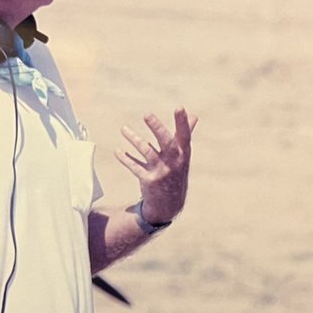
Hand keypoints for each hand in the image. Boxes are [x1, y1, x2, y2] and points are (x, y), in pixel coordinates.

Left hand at [116, 107, 197, 223]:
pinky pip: (135, 167)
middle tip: (147, 114)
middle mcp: (174, 162)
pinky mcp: (149, 180)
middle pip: (166, 142)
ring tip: (123, 129)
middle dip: (157, 128)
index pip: (184, 135)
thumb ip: (185, 134)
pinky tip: (118, 151)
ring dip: (134, 139)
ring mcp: (162, 171)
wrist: (170, 204)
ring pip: (147, 152)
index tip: (179, 107)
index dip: (182, 122)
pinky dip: (126, 159)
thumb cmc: (175, 172)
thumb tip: (195, 116)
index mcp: (183, 153)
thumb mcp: (182, 155)